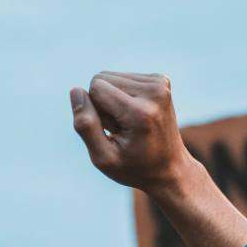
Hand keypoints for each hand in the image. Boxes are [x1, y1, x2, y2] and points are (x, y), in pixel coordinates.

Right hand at [70, 72, 195, 194]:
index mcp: (140, 112)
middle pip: (102, 78)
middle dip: (103, 103)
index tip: (113, 132)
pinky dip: (124, 96)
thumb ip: (85, 125)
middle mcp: (154, 92)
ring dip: (113, 100)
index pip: (96, 87)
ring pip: (111, 77)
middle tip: (122, 129)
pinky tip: (136, 116)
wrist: (170, 169)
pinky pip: (124, 77)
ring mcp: (161, 84)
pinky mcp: (161, 80)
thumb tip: (75, 90)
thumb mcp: (104, 158)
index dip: (95, 111)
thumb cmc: (134, 167)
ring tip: (130, 124)